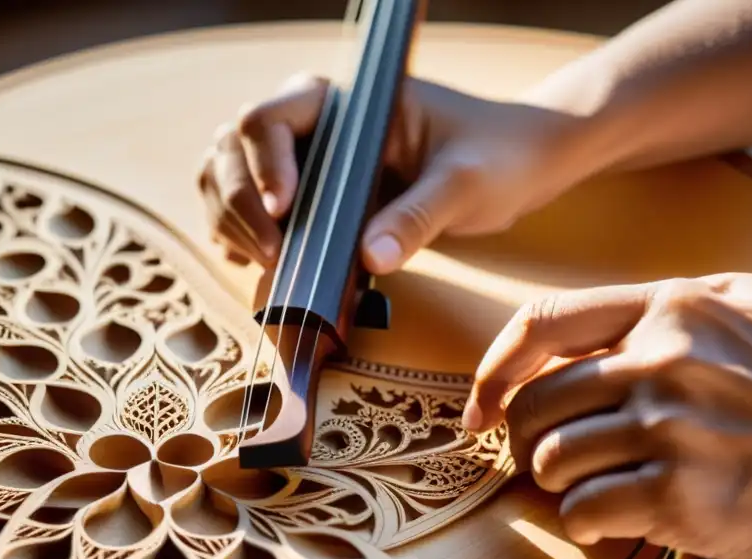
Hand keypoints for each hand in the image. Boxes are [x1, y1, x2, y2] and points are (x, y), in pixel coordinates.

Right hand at [197, 73, 586, 272]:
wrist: (521, 165)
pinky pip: (257, 210)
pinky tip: (262, 263)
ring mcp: (313, 161)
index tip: (282, 211)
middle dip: (236, 201)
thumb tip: (371, 257)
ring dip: (231, 218)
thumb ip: (419, 215)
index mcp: (347, 103)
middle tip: (271, 255)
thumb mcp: (465, 185)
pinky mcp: (320, 197)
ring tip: (265, 262)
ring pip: (232, 177)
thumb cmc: (498, 157)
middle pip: (233, 149)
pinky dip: (243, 233)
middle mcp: (319, 126)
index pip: (270, 119)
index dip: (262, 166)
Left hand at [463, 273, 751, 558]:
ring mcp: (676, 430)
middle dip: (523, 439)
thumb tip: (607, 351)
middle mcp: (664, 360)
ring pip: (552, 460)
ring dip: (558, 485)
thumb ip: (678, 319)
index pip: (543, 324)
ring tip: (590, 494)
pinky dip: (586, 522)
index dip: (493, 369)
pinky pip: (588, 512)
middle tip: (545, 463)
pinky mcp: (693, 502)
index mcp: (677, 306)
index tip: (478, 406)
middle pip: (534, 402)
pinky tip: (618, 522)